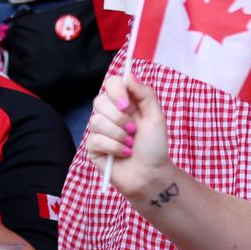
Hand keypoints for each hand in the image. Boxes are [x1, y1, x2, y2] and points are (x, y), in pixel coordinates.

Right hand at [85, 72, 172, 201]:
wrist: (151, 175)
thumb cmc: (155, 146)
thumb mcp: (156, 117)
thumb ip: (145, 94)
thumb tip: (129, 74)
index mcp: (125, 102)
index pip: (111, 83)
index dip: (116, 91)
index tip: (126, 104)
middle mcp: (110, 113)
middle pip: (100, 101)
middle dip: (119, 118)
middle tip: (133, 130)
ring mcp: (100, 130)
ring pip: (96, 121)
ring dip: (119, 135)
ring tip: (131, 144)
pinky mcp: (94, 146)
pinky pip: (96, 139)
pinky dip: (114, 147)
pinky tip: (124, 153)